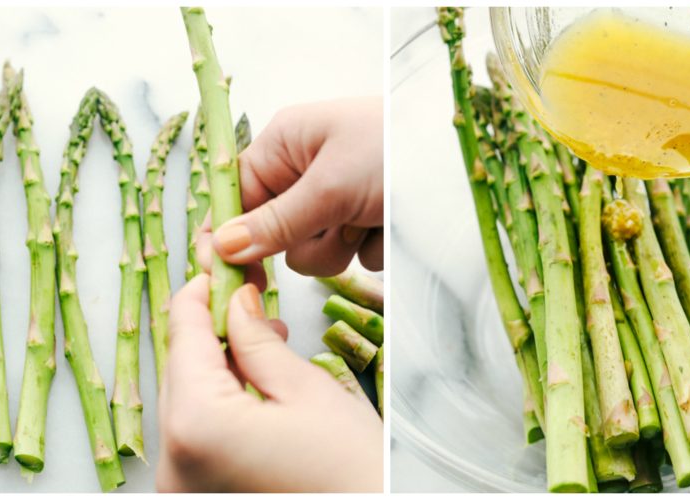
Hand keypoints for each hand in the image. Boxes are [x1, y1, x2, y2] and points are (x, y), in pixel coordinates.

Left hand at [156, 278, 382, 491]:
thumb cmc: (353, 475)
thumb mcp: (308, 391)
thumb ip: (258, 341)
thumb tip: (235, 301)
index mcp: (197, 425)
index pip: (182, 335)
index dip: (201, 292)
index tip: (218, 265)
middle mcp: (173, 462)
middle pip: (179, 368)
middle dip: (212, 328)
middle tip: (247, 294)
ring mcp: (179, 486)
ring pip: (185, 400)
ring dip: (218, 365)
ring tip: (264, 339)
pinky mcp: (194, 497)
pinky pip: (194, 435)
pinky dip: (218, 404)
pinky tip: (254, 385)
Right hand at [206, 97, 383, 276]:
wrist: (469, 161)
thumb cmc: (398, 150)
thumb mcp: (331, 185)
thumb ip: (278, 222)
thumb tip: (223, 246)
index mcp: (286, 145)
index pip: (235, 195)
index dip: (225, 234)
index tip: (221, 272)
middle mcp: (307, 172)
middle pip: (276, 234)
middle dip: (306, 242)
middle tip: (338, 227)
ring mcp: (339, 199)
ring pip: (315, 252)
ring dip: (343, 249)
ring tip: (372, 220)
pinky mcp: (368, 221)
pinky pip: (353, 256)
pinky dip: (373, 248)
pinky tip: (392, 225)